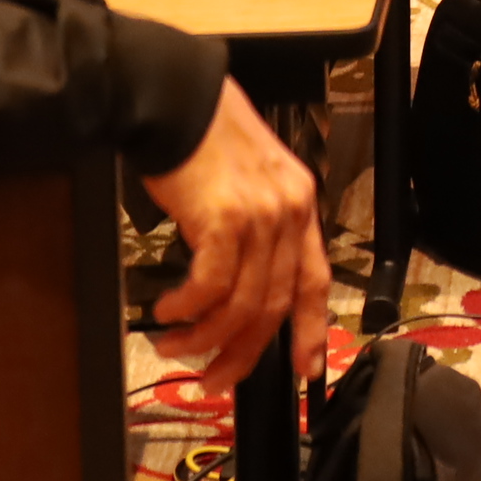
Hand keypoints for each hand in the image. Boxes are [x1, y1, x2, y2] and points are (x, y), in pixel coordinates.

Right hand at [141, 80, 331, 380]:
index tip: (305, 368)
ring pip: (242, 304)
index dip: (311, 329)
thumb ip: (256, 227)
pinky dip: (187, 309)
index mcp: (300, 204)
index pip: (315, 279)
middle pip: (275, 305)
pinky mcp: (225, 219)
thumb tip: (239, 282)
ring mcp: (260, 216)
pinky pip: (210, 286)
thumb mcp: (248, 183)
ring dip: (204, 337)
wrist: (177, 101)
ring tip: (173, 346)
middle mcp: (288, 212)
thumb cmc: (202, 140)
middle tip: (215, 379)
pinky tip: (165, 312)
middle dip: (243, 352)